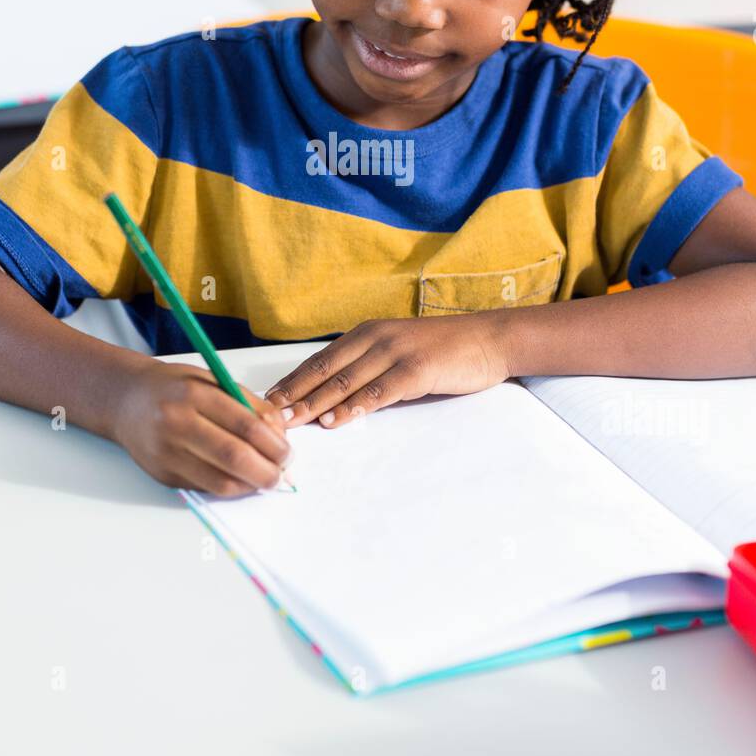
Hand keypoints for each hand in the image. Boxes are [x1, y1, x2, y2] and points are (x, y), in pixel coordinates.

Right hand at [111, 359, 291, 495]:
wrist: (127, 400)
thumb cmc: (175, 388)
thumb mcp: (214, 381)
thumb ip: (249, 404)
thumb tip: (281, 435)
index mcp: (194, 393)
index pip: (245, 425)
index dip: (274, 444)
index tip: (288, 453)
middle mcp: (177, 422)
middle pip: (234, 456)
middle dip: (267, 470)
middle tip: (281, 473)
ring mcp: (166, 452)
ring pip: (220, 481)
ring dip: (250, 485)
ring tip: (265, 479)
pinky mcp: (162, 474)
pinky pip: (205, 488)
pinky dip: (229, 488)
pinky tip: (241, 481)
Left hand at [265, 314, 513, 428]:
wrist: (489, 338)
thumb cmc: (444, 349)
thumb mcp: (399, 351)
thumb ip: (369, 367)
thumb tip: (333, 395)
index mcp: (367, 333)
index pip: (320, 360)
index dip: (292, 381)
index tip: (267, 400)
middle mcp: (376, 338)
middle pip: (325, 370)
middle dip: (294, 395)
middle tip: (267, 416)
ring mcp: (396, 352)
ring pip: (346, 381)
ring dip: (315, 403)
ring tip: (290, 422)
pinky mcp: (417, 369)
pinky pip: (378, 391)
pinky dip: (354, 406)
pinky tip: (335, 419)